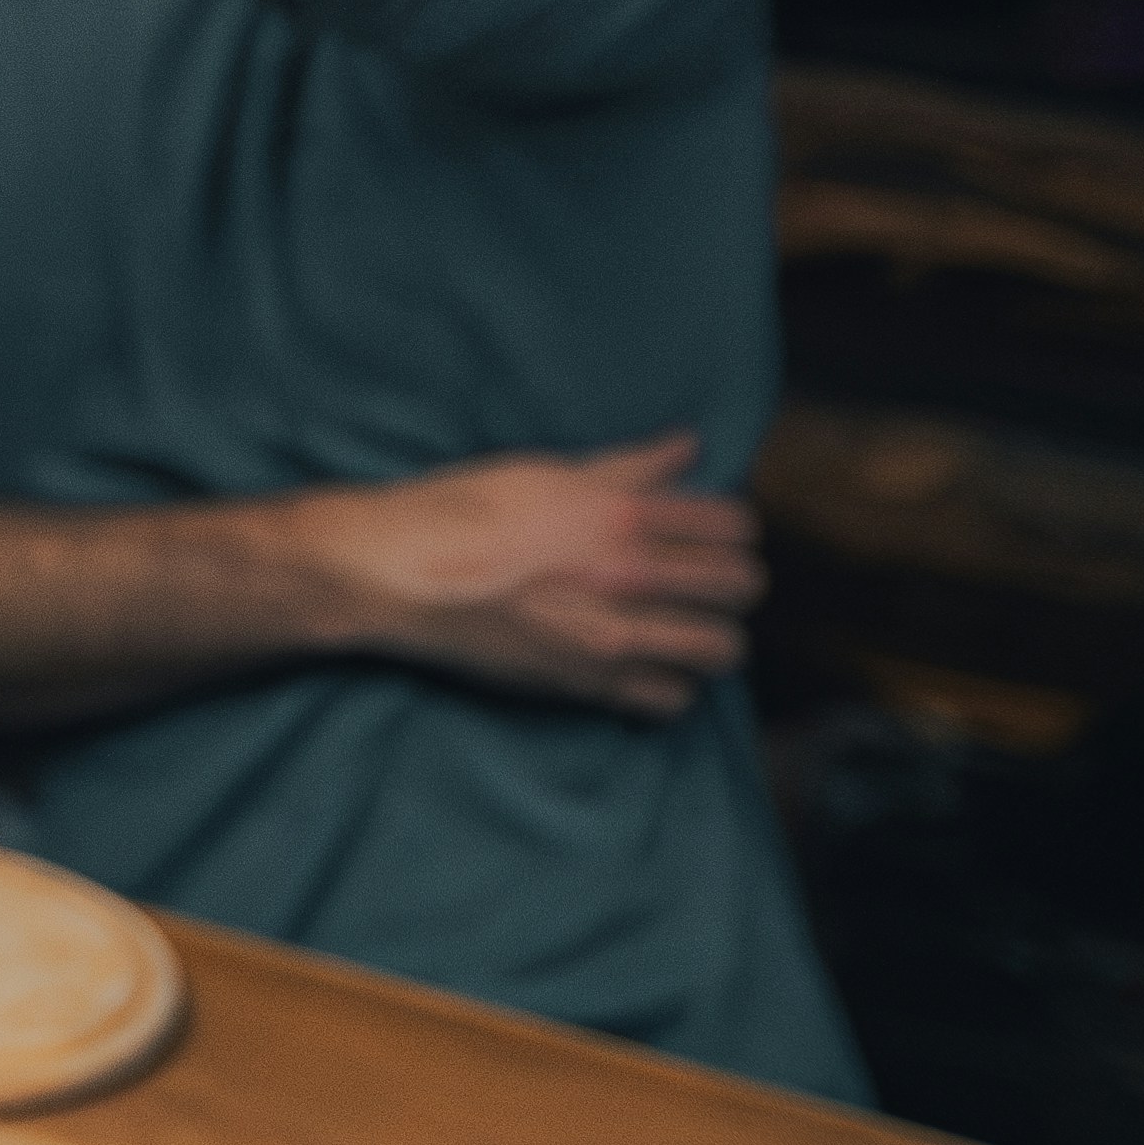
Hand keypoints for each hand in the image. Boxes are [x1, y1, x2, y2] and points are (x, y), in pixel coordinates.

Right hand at [302, 434, 762, 717]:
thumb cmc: (462, 509)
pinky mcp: (589, 681)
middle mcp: (629, 574)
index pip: (734, 525)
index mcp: (620, 513)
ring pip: (722, 648)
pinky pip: (673, 697)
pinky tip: (649, 663)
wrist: (401, 572)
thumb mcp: (546, 473)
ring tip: (686, 627)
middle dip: (733, 582)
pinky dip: (672, 683)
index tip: (709, 535)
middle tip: (704, 582)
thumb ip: (628, 466)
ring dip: (713, 635)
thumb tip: (689, 446)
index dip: (730, 529)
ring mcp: (613, 633)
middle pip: (742, 586)